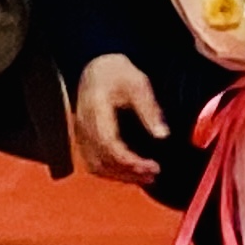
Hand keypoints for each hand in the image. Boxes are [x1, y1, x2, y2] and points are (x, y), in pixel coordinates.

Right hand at [73, 54, 169, 185]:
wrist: (96, 67)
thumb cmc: (116, 73)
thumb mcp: (138, 84)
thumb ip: (149, 109)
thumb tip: (163, 135)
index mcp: (96, 111)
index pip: (109, 145)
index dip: (130, 161)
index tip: (152, 166)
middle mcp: (84, 126)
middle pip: (101, 161)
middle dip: (128, 172)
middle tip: (153, 174)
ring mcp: (81, 134)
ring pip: (95, 166)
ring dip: (119, 176)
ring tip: (144, 177)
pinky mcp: (83, 139)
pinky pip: (93, 162)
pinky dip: (110, 172)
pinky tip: (128, 173)